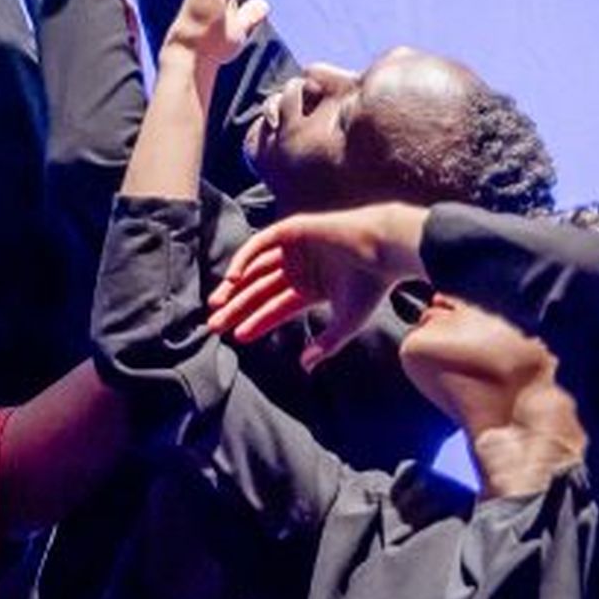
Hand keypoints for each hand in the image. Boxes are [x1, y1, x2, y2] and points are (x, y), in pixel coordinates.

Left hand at [207, 204, 429, 361]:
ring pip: (255, 269)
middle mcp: (300, 268)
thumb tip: (304, 368)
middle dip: (238, 308)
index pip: (276, 307)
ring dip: (235, 287)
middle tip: (215, 325)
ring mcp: (294, 249)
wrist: (384, 250)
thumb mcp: (347, 322)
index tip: (237, 336)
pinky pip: (259, 245)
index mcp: (312, 288)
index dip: (257, 321)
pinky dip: (244, 260)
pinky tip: (231, 280)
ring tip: (216, 306)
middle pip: (260, 290)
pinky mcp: (291, 230)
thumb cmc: (371, 286)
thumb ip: (326, 345)